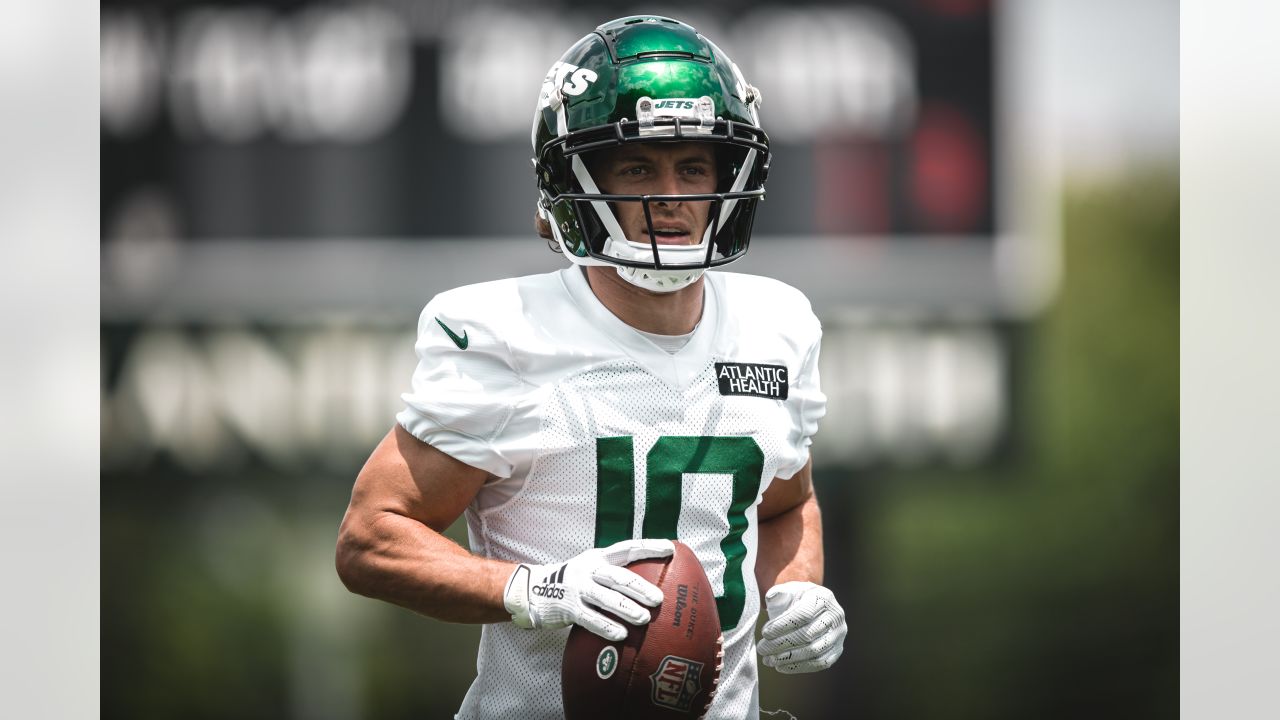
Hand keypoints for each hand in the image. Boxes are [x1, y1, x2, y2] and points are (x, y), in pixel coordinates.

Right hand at [503, 539, 674, 640]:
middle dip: (640, 587)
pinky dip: (606, 627)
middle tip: (659, 599)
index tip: (670, 549)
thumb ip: (615, 574)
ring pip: (605, 598)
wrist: (534, 590)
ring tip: (644, 618)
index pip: (627, 549)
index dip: (648, 547)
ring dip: (626, 608)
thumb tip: (653, 585)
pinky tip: (621, 634)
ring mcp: (577, 588)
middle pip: (618, 576)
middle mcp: (589, 569)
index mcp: (598, 557)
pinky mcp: (568, 608)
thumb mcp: (593, 570)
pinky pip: (590, 619)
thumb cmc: (575, 583)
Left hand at [758, 581, 845, 673]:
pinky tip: (781, 666)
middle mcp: (835, 616)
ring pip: (814, 651)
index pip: (803, 614)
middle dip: (781, 644)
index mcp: (823, 598)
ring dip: (788, 658)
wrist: (814, 608)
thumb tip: (770, 598)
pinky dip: (798, 667)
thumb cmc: (797, 599)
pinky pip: (819, 663)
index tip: (764, 633)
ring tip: (769, 660)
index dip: (782, 625)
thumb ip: (778, 593)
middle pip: (807, 635)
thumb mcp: (788, 590)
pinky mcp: (837, 650)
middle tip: (762, 649)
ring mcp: (838, 635)